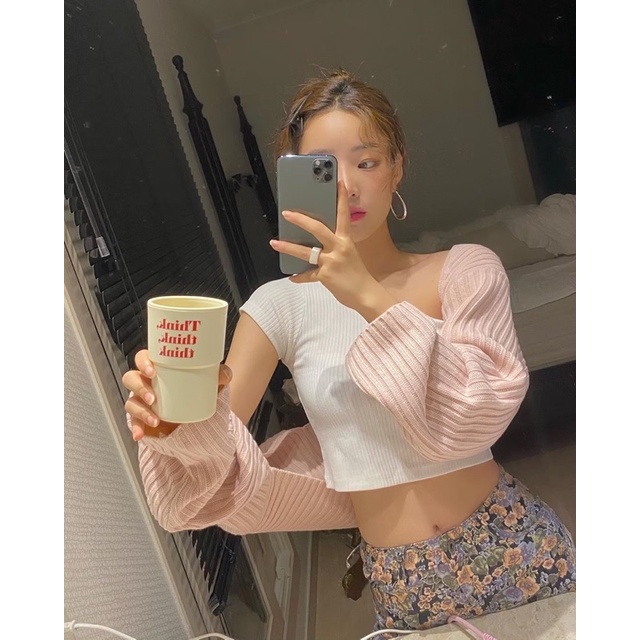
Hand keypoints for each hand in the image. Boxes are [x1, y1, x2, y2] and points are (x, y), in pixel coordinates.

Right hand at [122, 349, 232, 440]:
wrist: (199, 412)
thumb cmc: (198, 388)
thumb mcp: (211, 381)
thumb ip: (220, 374)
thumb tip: (224, 374)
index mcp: (158, 367)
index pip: (142, 358)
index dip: (143, 362)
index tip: (152, 371)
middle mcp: (146, 382)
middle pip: (131, 378)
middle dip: (139, 387)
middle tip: (153, 398)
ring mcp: (141, 400)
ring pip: (131, 401)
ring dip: (140, 410)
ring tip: (155, 419)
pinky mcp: (142, 418)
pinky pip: (133, 423)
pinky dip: (136, 429)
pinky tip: (140, 435)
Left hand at [270, 181, 381, 311]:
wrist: (365, 295)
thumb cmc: (358, 275)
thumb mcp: (350, 255)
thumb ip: (336, 246)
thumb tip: (318, 242)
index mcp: (346, 241)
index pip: (344, 215)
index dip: (341, 198)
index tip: (338, 183)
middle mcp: (339, 248)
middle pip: (318, 228)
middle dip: (300, 219)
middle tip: (286, 213)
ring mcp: (331, 261)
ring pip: (306, 251)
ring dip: (288, 247)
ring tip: (274, 242)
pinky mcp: (325, 276)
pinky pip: (308, 275)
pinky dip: (299, 277)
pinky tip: (292, 277)